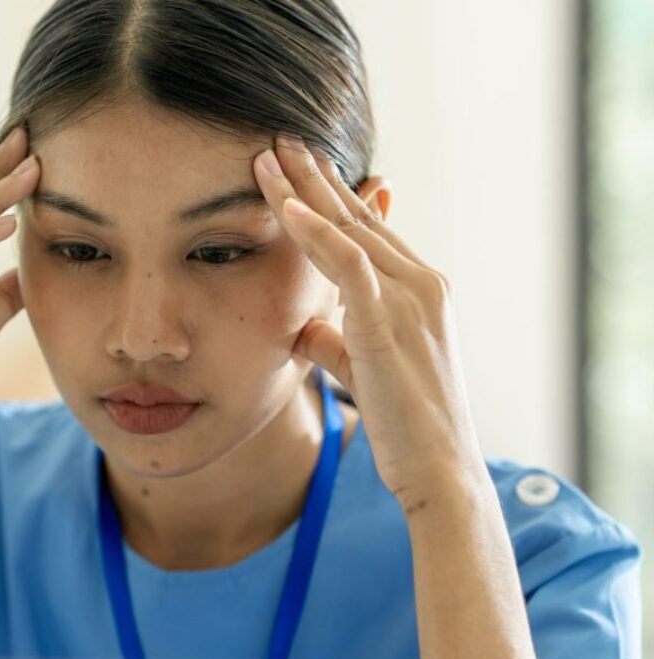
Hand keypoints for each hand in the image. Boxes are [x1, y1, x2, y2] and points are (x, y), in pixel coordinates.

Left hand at [252, 134, 483, 507]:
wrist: (441, 469)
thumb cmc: (406, 424)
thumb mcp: (363, 368)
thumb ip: (337, 340)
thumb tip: (304, 327)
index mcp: (417, 290)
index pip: (365, 229)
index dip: (328, 195)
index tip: (295, 166)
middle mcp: (419, 283)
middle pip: (355, 217)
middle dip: (313, 176)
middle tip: (277, 138)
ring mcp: (409, 301)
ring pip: (348, 231)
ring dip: (303, 191)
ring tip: (268, 156)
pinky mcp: (389, 326)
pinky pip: (348, 267)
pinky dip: (316, 235)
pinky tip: (287, 210)